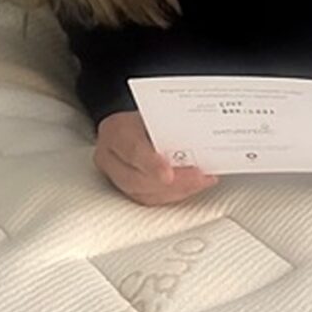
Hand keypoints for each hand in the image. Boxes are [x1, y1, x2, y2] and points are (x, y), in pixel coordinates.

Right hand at [94, 110, 219, 205]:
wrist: (130, 124)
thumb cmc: (146, 117)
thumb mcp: (157, 113)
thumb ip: (170, 127)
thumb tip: (197, 139)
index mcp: (116, 131)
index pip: (132, 150)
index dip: (151, 165)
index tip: (168, 174)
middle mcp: (110, 156)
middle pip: (136, 179)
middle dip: (173, 182)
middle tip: (198, 177)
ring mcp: (115, 175)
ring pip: (143, 194)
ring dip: (176, 190)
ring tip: (201, 181)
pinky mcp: (125, 188)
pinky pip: (148, 198)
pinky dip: (172, 195)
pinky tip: (192, 187)